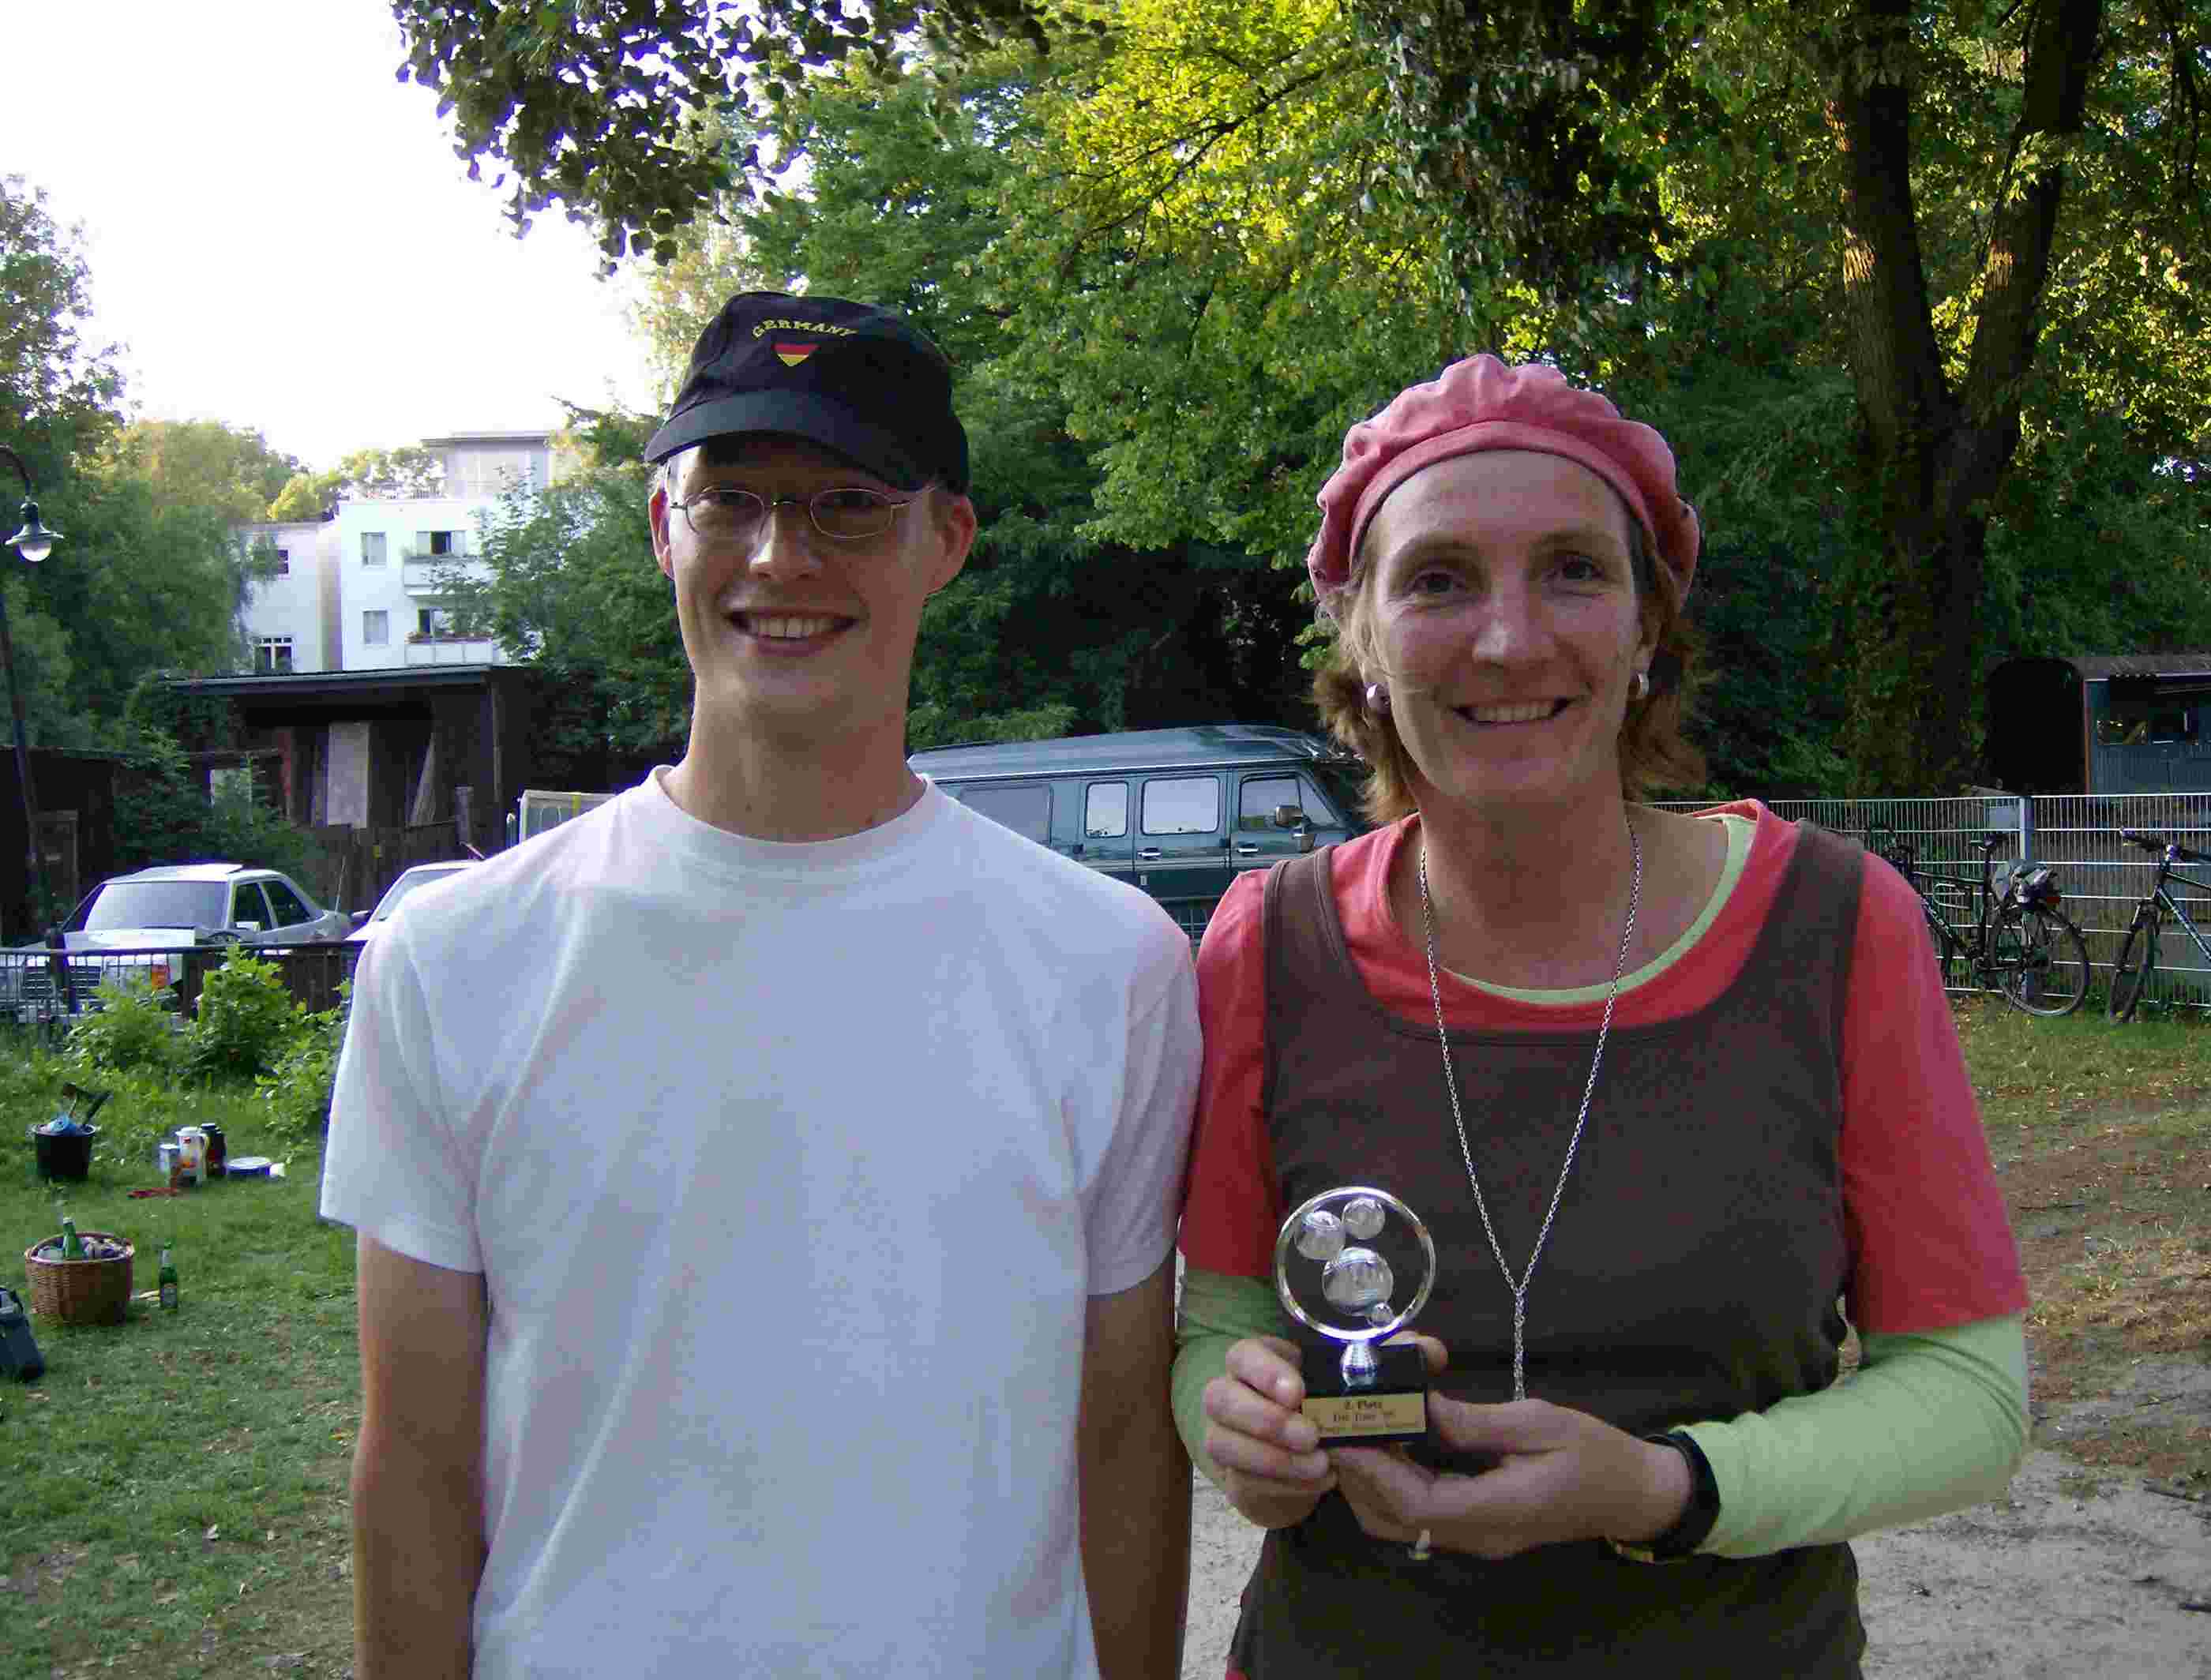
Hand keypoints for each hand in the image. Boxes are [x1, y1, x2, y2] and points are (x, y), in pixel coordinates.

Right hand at [1200, 1336, 1336, 1528]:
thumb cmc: (1327, 1407)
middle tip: (1311, 1436)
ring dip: (1272, 1458)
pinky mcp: (1232, 1475)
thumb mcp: (1335, 1388)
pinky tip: (1320, 1480)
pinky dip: (1285, 1484)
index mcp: (1255, 1361)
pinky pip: (1243, 1481)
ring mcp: (1223, 1434)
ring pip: (1220, 1443)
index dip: (1265, 1372)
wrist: (1316, 1457)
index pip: (1243, 1355)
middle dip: (1267, 1420)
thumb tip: (1366, 1383)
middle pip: (1219, 1398)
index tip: (1297, 1393)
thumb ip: (1344, 1383)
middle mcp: (1229, 1393)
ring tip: (1321, 1463)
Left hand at [1329, 1397, 1691, 1560]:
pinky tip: (1391, 1444)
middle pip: (1394, 1521)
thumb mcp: (1537, 1423)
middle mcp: (1478, 1535)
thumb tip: (1418, 1407)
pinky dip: (1393, 1486)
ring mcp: (1477, 1538)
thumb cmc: (1594, 1453)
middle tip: (1343, 1423)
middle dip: (1360, 1474)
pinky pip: (1420, 1516)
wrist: (1634, 1493)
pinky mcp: (1478, 1529)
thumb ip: (1473, 1422)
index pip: (1415, 1504)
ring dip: (1371, 1482)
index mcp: (1497, 1511)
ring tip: (1363, 1428)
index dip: (1373, 1469)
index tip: (1348, 1431)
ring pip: (1400, 1524)